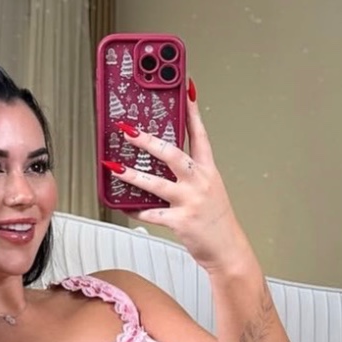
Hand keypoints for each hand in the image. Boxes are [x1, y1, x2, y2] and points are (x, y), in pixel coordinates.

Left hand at [108, 90, 248, 270]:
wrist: (228, 250)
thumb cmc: (216, 220)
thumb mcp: (209, 189)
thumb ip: (190, 173)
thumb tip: (163, 158)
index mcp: (208, 171)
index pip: (200, 134)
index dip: (192, 112)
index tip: (185, 90)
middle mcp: (200, 182)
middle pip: (172, 154)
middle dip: (147, 141)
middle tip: (128, 130)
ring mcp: (190, 201)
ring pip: (155, 184)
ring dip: (131, 175)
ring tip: (114, 166)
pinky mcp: (180, 221)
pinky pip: (151, 214)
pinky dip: (134, 210)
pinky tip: (122, 205)